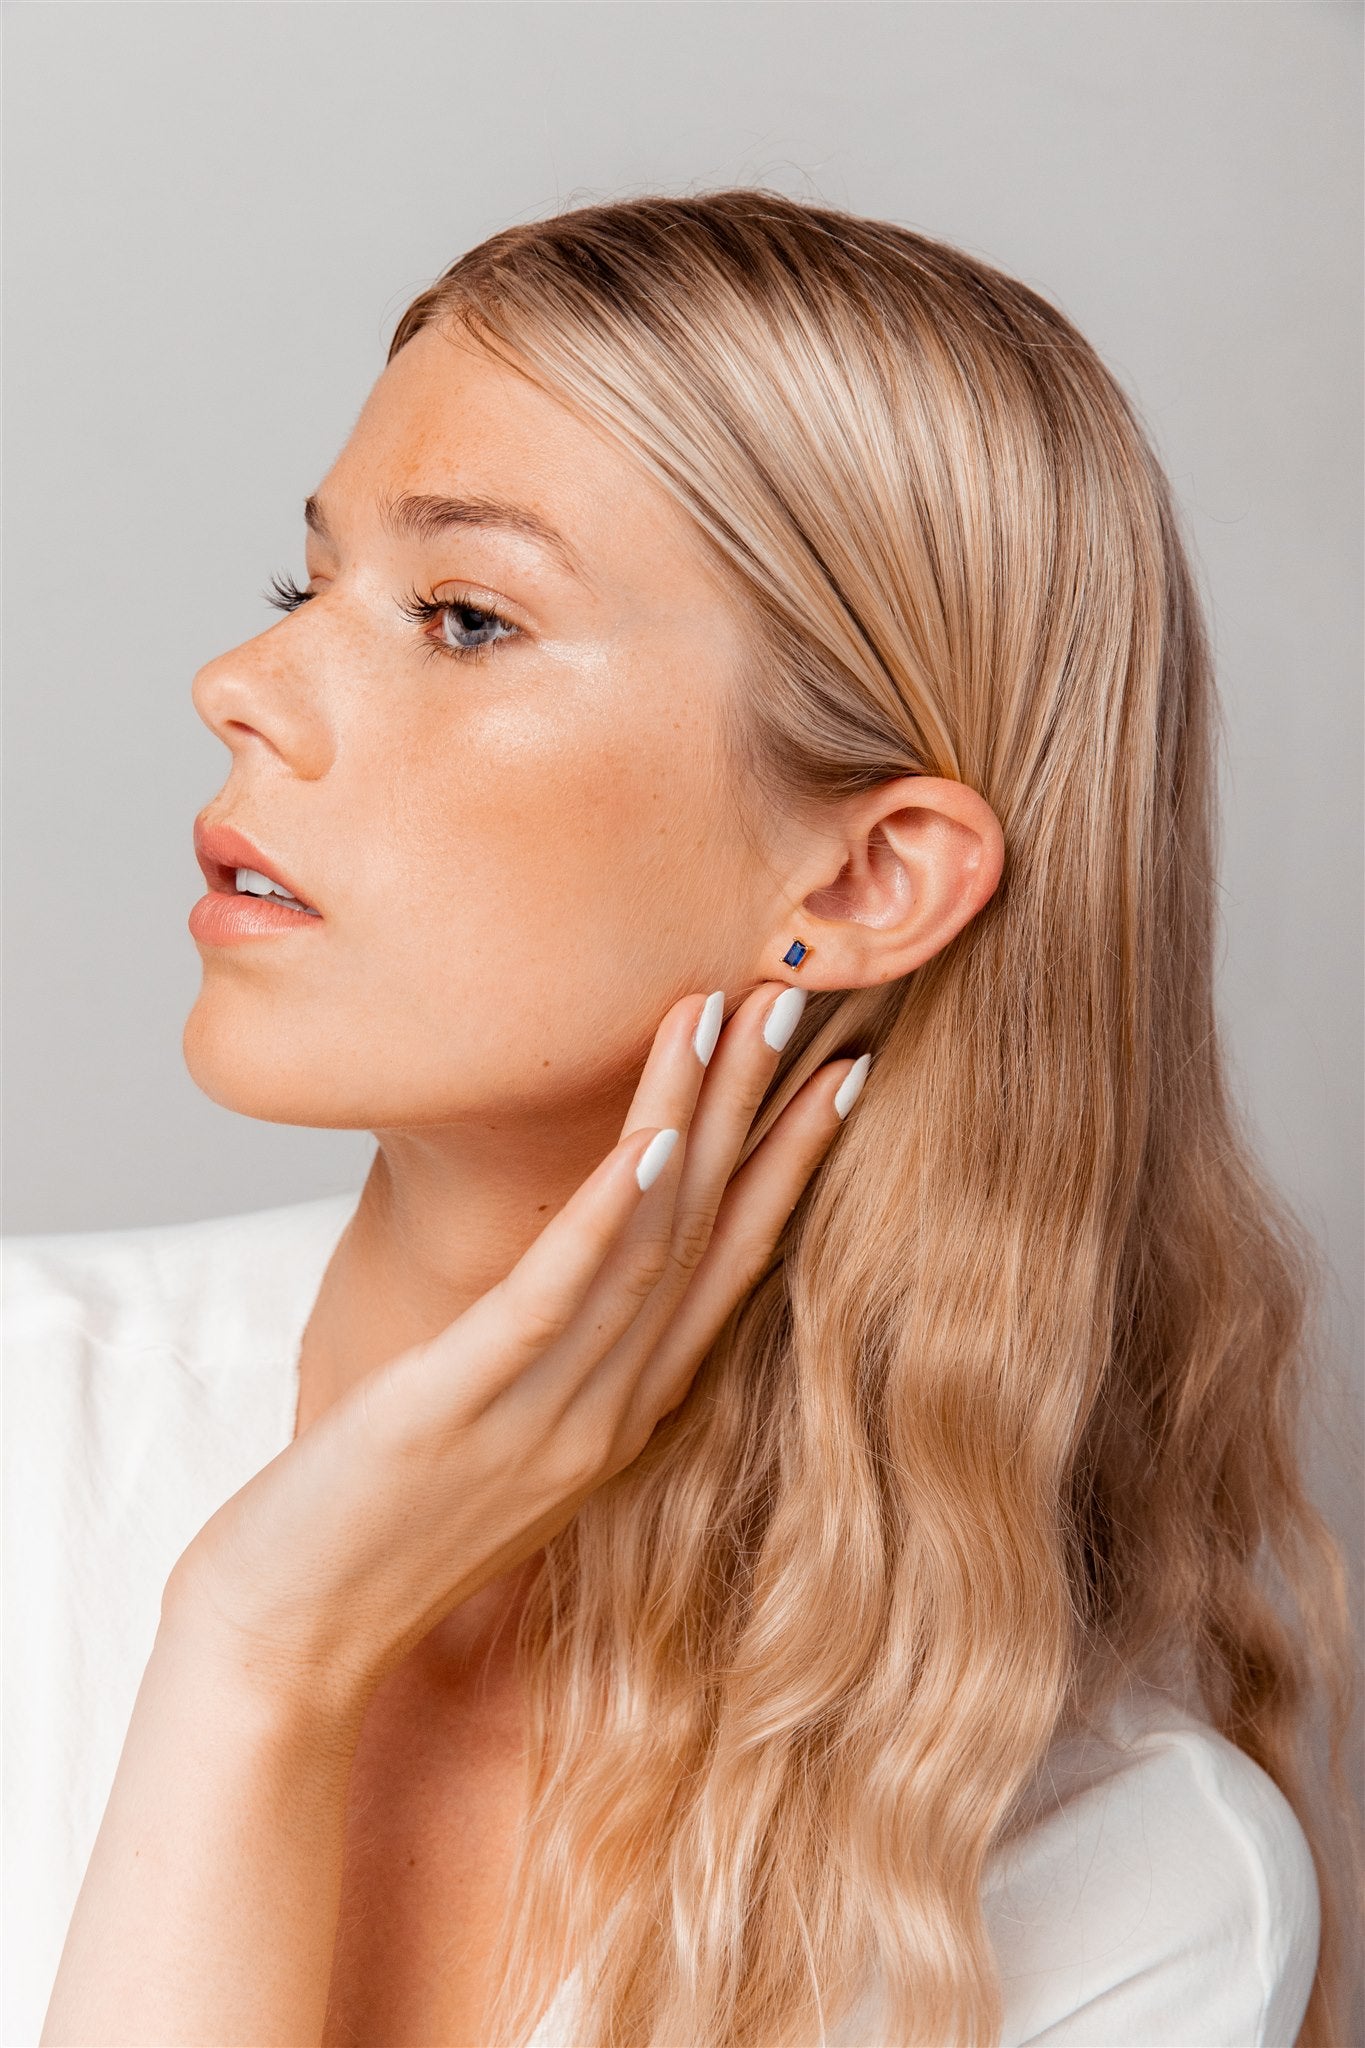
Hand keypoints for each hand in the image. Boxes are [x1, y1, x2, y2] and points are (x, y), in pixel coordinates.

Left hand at [164, 982, 868, 1725]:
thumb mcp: (495, 1442)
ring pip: (646, 1245)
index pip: (727, 1270)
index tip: (836, 1079)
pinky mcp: (459, 1409)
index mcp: (619, 1414)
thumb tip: (569, 1290)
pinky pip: (552, 1300)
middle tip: (803, 1001)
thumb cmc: (377, 1535)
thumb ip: (551, 1369)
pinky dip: (609, 1218)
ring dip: (693, 1120)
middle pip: (706, 1236)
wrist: (293, 1644)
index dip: (786, 1169)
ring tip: (726, 1016)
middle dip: (760, 1112)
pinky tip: (650, 1144)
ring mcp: (543, 1414)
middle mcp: (605, 1410)